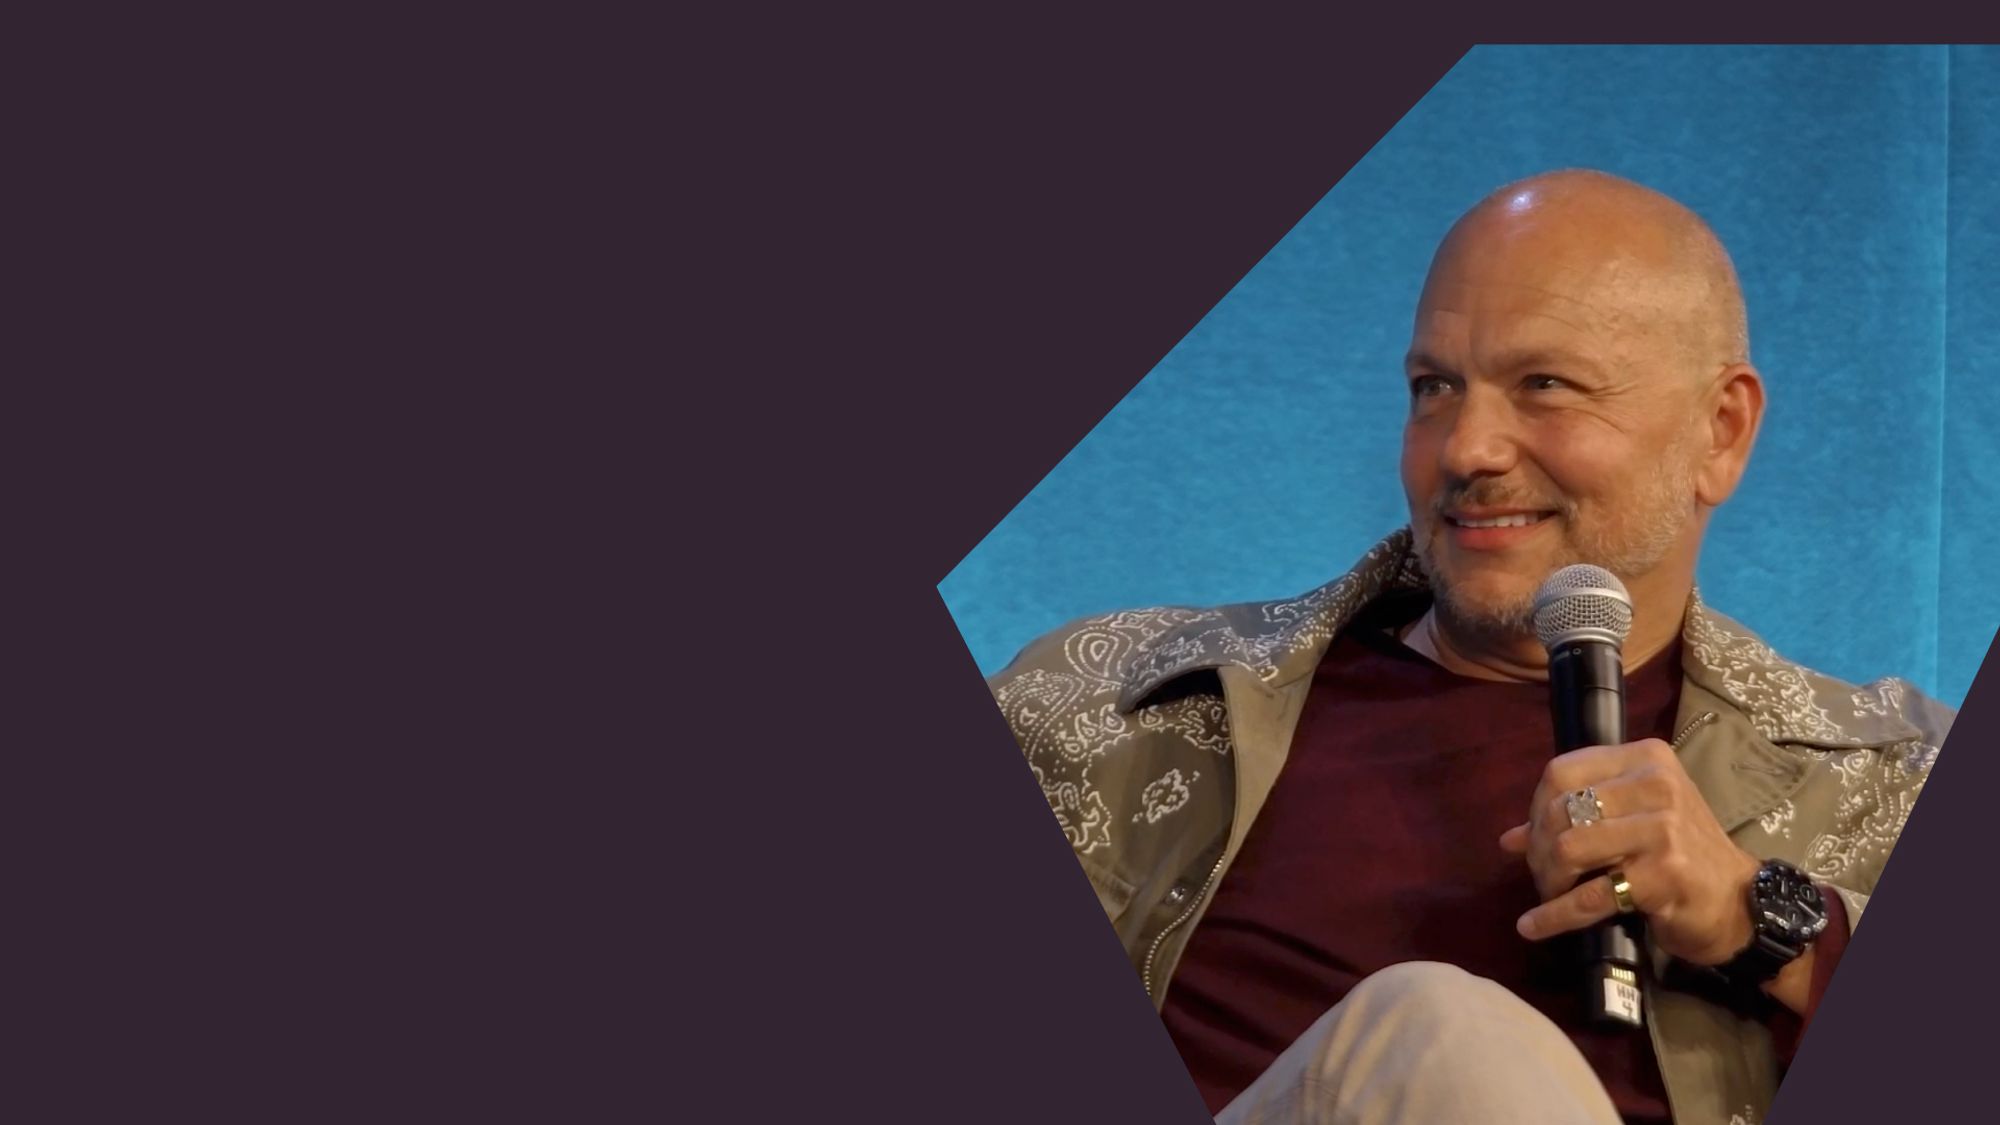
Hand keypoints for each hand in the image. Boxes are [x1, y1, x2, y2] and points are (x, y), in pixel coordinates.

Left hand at [1498, 738, 1761, 966]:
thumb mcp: (1633, 820)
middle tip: (1544, 875)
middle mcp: (1656, 785)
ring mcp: (1663, 829)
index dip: (1536, 809)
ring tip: (1551, 895)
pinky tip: (1533, 926)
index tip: (1535, 838)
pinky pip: (1590, 896)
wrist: (1741, 903)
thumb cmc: (1683, 856)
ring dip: (1548, 880)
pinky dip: (1554, 914)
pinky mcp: (1664, 875)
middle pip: (1561, 811)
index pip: (1560, 772)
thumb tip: (1508, 839)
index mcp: (1646, 759)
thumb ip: (1574, 818)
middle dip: (1540, 849)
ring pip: (1570, 849)